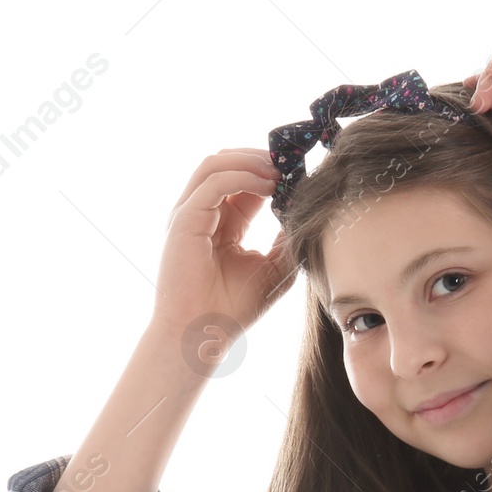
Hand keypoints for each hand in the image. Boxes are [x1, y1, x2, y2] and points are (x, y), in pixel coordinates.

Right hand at [154, 148, 296, 336]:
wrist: (204, 334)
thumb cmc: (234, 308)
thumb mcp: (275, 267)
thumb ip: (287, 238)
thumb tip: (305, 210)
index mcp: (224, 223)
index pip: (246, 181)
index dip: (272, 172)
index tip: (300, 172)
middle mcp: (204, 213)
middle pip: (228, 163)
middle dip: (261, 158)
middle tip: (292, 162)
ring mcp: (191, 213)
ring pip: (216, 163)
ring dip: (251, 160)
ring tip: (281, 171)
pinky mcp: (185, 218)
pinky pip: (213, 181)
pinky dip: (242, 175)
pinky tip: (268, 186)